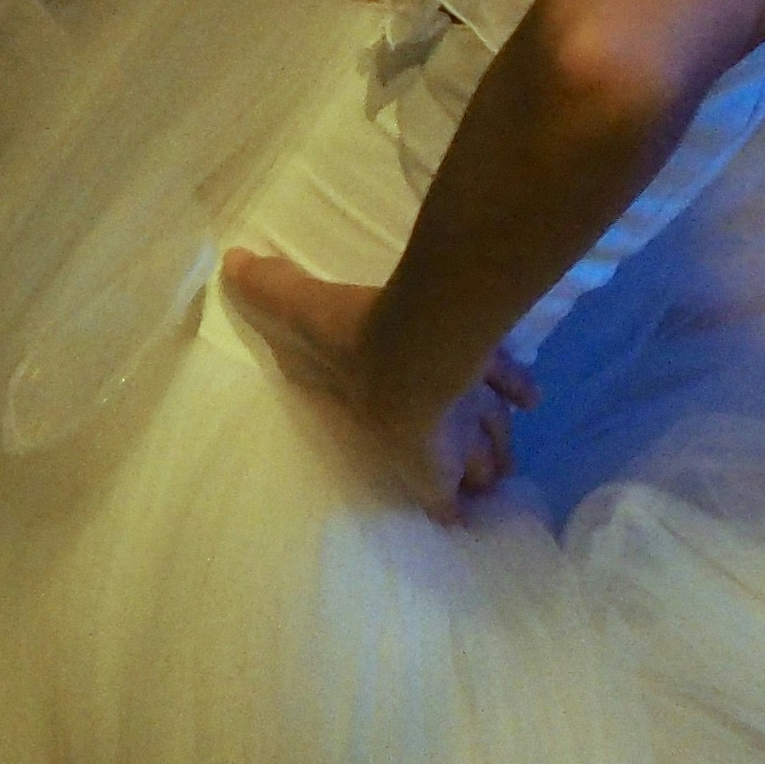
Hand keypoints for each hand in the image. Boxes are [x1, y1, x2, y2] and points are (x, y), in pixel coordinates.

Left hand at [221, 250, 537, 520]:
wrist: (412, 344)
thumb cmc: (349, 341)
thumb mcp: (288, 310)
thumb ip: (263, 288)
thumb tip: (232, 264)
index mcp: (380, 421)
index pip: (410, 467)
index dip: (431, 486)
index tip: (441, 499)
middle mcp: (430, 432)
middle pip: (463, 463)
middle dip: (472, 472)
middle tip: (483, 479)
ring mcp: (464, 409)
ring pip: (492, 440)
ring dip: (497, 450)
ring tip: (504, 464)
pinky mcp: (489, 377)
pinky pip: (509, 384)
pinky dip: (518, 390)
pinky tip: (531, 399)